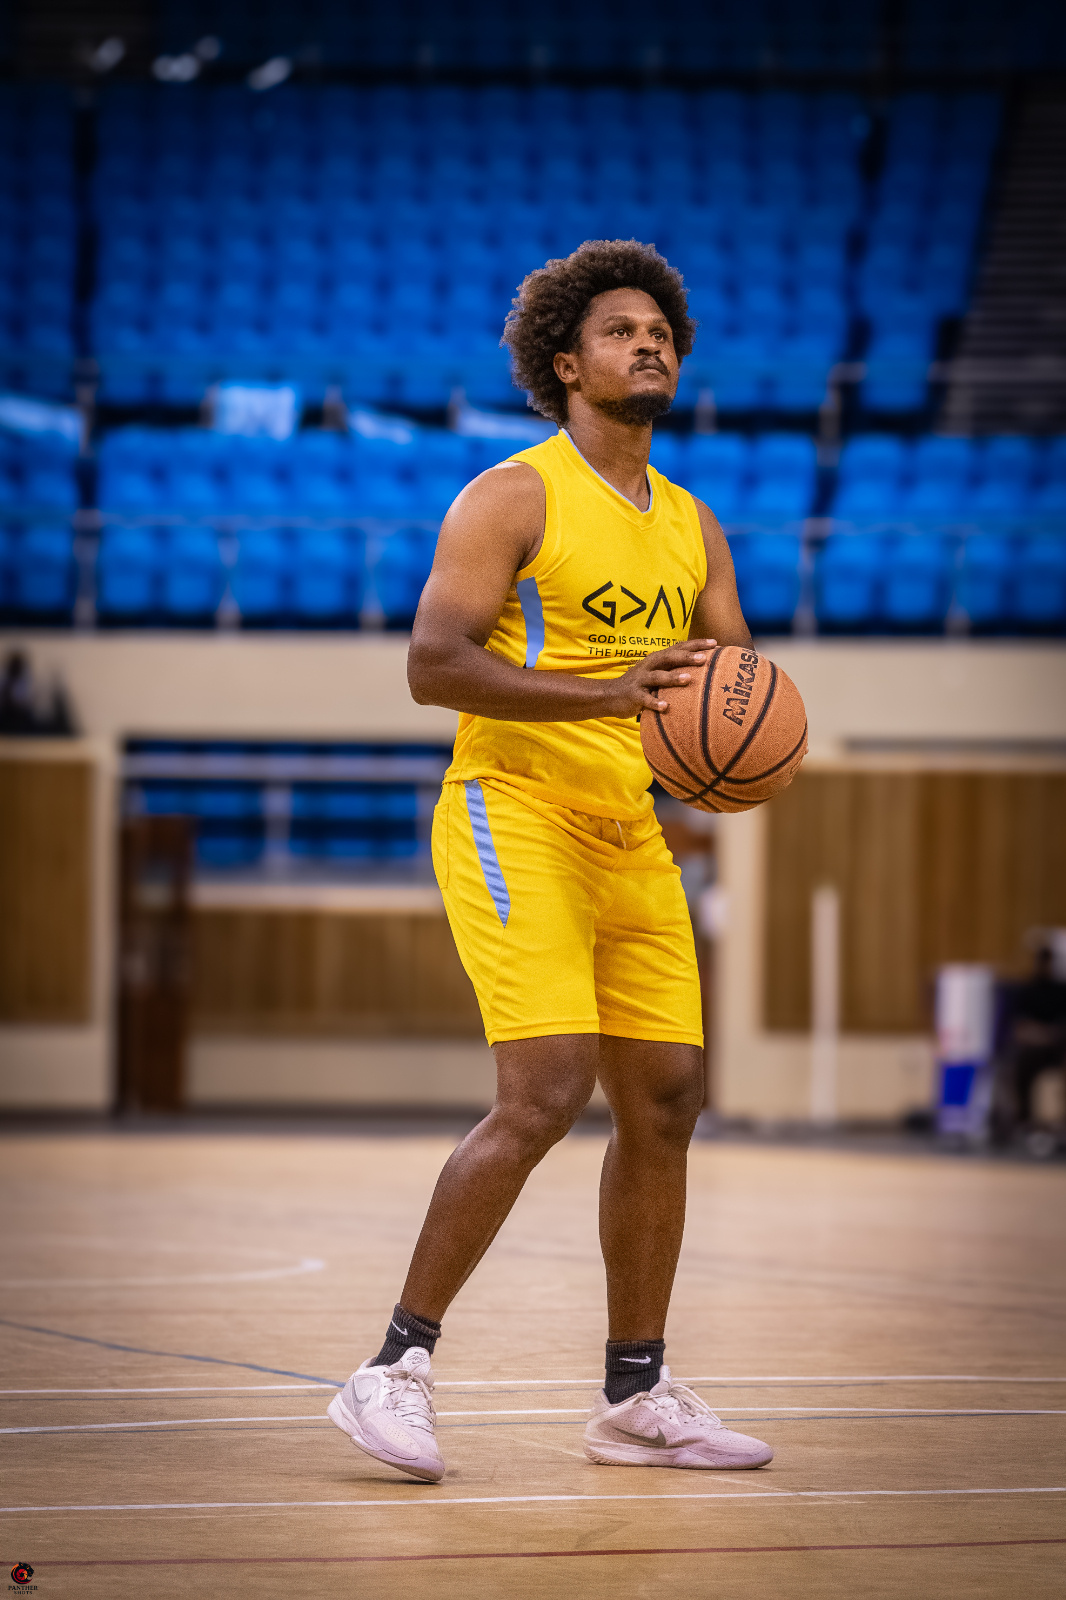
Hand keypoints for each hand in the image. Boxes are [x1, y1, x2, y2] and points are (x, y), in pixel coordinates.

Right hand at [601, 639, 715, 718]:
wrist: (609, 695)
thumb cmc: (639, 686)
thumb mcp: (655, 674)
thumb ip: (673, 671)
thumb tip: (702, 672)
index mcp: (657, 660)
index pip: (678, 648)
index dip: (696, 644)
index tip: (715, 643)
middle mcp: (649, 666)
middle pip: (669, 658)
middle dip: (687, 657)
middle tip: (705, 658)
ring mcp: (640, 680)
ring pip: (658, 677)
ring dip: (673, 677)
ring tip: (688, 679)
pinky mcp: (633, 695)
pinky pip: (645, 699)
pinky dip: (655, 702)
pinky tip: (665, 707)